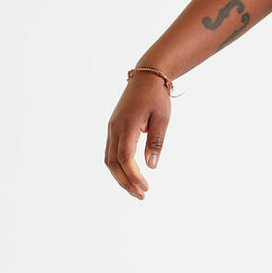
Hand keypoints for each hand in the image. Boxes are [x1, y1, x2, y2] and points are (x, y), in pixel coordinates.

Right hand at [105, 73, 171, 199]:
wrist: (146, 76)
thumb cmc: (156, 97)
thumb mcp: (162, 119)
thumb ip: (156, 142)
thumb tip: (151, 166)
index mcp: (126, 125)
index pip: (125, 158)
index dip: (133, 175)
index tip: (146, 187)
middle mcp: (114, 128)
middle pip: (113, 163)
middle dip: (125, 182)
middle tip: (142, 196)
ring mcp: (111, 128)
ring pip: (109, 160)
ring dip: (120, 178)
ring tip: (136, 191)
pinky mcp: (113, 129)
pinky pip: (111, 153)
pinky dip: (118, 168)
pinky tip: (130, 177)